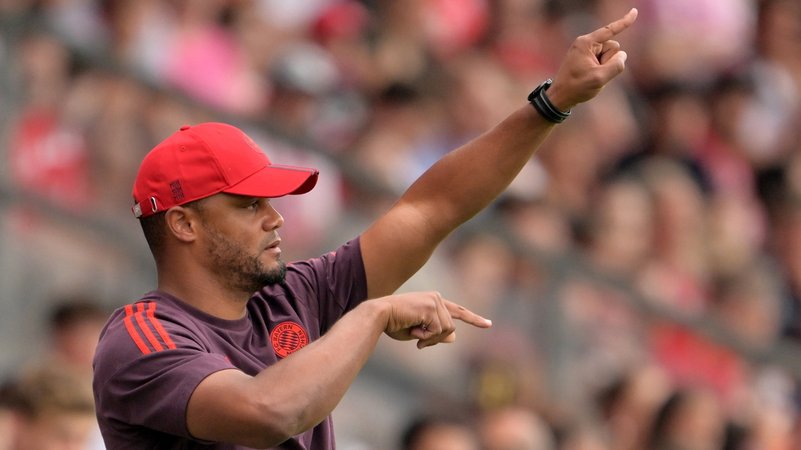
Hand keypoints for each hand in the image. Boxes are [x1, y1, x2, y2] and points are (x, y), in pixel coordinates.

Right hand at [374, 291, 491, 348]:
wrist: (379, 316)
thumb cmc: (394, 324)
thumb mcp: (418, 332)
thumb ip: (436, 333)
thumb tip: (453, 337)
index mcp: (433, 301)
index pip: (457, 310)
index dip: (474, 319)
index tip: (488, 325)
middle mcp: (436, 298)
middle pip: (451, 327)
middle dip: (435, 339)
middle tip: (418, 341)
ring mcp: (434, 300)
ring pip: (446, 330)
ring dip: (430, 338)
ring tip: (413, 333)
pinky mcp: (431, 306)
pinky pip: (437, 330)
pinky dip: (426, 336)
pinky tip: (413, 330)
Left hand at [547, 8, 638, 110]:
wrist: (560, 97)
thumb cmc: (576, 87)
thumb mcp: (599, 78)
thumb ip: (616, 65)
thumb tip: (622, 56)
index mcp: (586, 43)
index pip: (609, 30)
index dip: (624, 22)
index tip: (634, 11)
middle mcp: (586, 44)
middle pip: (613, 47)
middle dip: (609, 61)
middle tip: (594, 74)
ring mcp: (587, 51)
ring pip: (610, 56)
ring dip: (606, 67)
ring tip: (590, 76)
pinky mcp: (588, 58)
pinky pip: (605, 62)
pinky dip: (602, 70)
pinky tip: (590, 78)